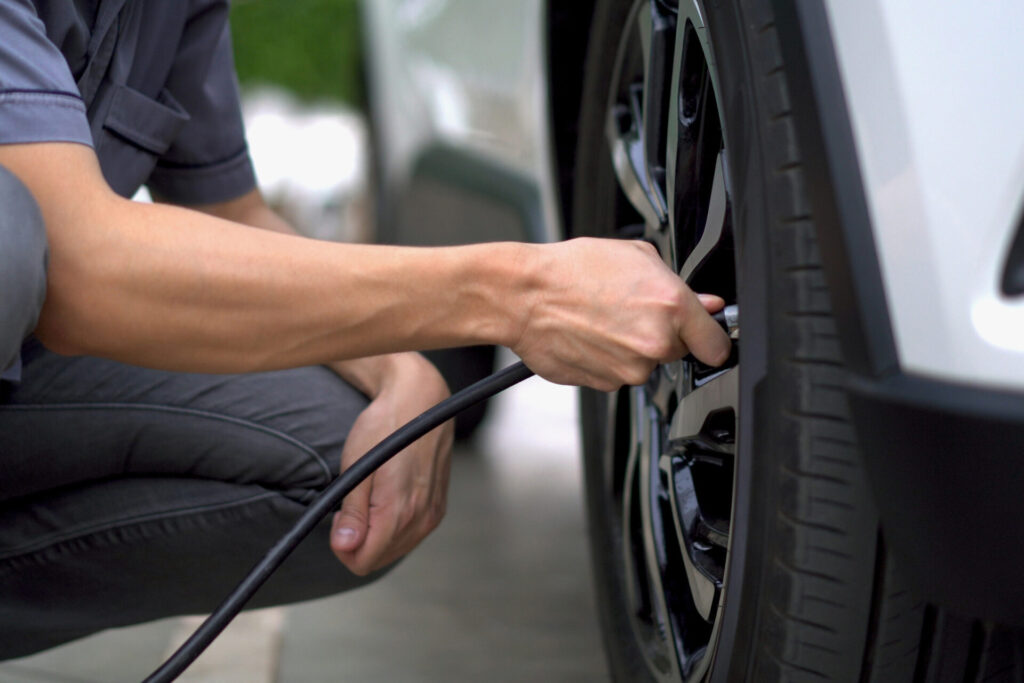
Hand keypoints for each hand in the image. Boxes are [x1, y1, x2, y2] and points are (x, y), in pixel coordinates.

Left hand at [329, 353, 453, 574]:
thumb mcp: (357, 466)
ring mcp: (433, 514)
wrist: (421, 401)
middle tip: (351, 503)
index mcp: (398, 510)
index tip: (338, 518)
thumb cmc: (385, 427)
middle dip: (358, 541)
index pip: (363, 561)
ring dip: (376, 534)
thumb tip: (345, 548)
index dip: (342, 547)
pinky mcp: (438, 508)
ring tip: (371, 496)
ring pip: (395, 550)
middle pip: (378, 559)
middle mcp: (421, 517)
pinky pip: (410, 535)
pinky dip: (393, 527)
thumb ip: (353, 512)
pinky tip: (388, 498)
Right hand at [512, 238, 730, 390]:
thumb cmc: (572, 270)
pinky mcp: (605, 384)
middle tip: (631, 310)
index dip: (712, 338)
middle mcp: (654, 344)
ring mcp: (629, 369)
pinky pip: (617, 374)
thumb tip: (705, 304)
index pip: (717, 344)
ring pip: (644, 364)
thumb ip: (677, 284)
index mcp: (671, 307)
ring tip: (603, 319)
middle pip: (678, 352)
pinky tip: (589, 335)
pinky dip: (607, 359)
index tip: (708, 337)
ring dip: (631, 348)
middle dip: (661, 334)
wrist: (525, 296)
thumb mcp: (635, 256)